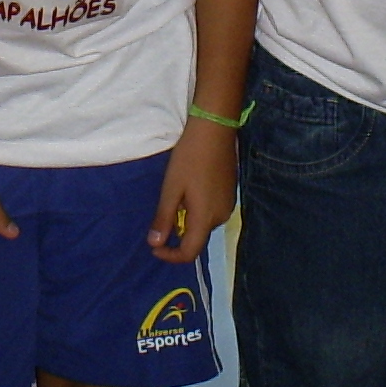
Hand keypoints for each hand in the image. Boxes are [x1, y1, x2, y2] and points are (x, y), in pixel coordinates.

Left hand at [148, 119, 237, 265]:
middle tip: (165, 206)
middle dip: (178, 231)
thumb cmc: (189, 159)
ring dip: (188, 218)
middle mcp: (220, 217)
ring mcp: (228, 205)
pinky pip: (211, 211)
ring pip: (204, 223)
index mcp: (205, 218)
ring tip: (177, 193)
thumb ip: (164, 218)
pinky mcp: (230, 194)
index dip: (169, 255)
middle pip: (196, 237)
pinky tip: (191, 187)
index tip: (155, 246)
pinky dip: (198, 209)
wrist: (215, 130)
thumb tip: (154, 244)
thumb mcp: (171, 189)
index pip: (189, 252)